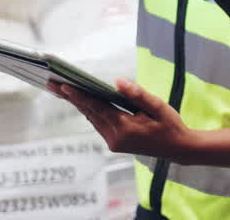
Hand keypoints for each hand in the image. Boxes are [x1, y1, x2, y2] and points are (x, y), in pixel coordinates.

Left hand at [49, 79, 197, 162]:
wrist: (178, 148)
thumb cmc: (169, 124)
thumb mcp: (157, 105)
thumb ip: (137, 93)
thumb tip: (117, 81)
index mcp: (125, 128)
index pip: (97, 107)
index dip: (79, 96)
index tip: (63, 86)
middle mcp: (115, 138)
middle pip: (89, 113)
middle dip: (71, 98)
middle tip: (51, 84)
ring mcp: (114, 143)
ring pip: (92, 119)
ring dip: (78, 104)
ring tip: (61, 89)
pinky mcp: (115, 144)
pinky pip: (98, 124)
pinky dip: (89, 111)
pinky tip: (82, 101)